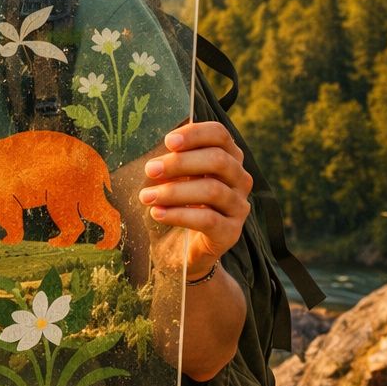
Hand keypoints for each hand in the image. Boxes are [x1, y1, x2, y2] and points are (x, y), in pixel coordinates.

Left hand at [137, 121, 251, 280]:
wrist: (181, 251)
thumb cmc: (174, 205)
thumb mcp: (170, 178)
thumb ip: (168, 160)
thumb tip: (149, 145)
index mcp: (227, 158)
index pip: (219, 135)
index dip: (195, 134)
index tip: (168, 141)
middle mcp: (239, 179)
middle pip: (218, 160)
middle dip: (180, 163)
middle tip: (151, 170)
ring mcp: (238, 206)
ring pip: (213, 190)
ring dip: (174, 191)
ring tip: (146, 196)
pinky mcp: (231, 232)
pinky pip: (208, 220)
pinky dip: (179, 215)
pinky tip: (157, 214)